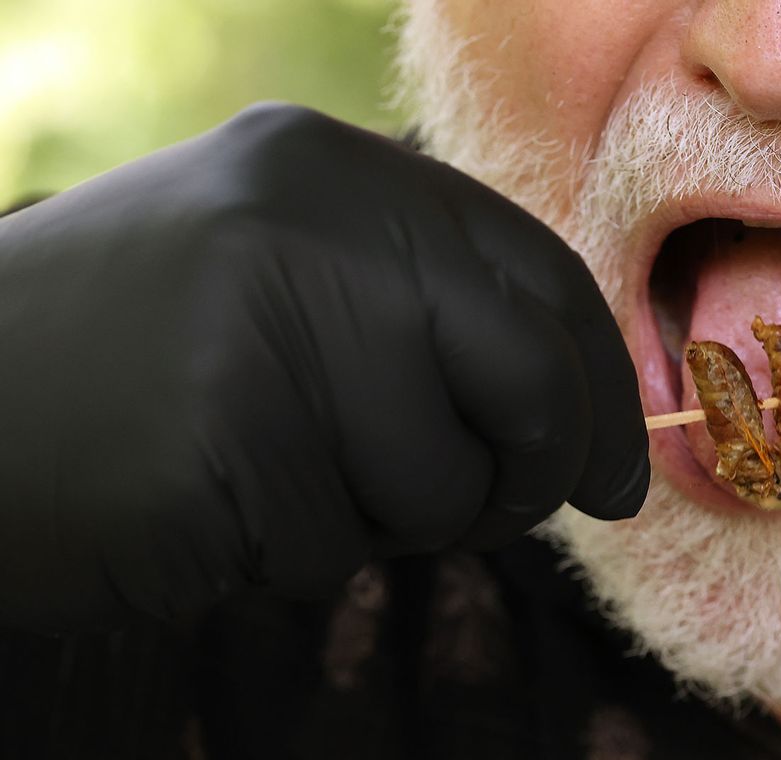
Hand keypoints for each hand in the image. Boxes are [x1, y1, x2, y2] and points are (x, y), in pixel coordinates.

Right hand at [0, 103, 647, 629]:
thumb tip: (591, 437)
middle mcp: (314, 220)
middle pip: (528, 375)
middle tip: (479, 503)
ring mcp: (266, 316)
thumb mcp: (292, 290)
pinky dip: (298, 547)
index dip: (597, 383)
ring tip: (277, 471)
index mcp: (341, 170)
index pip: (541, 275)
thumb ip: (435, 332)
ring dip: (388, 516)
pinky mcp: (223, 433)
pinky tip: (213, 497)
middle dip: (530, 468)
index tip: (617, 469)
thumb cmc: (142, 360)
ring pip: (443, 481)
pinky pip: (339, 539)